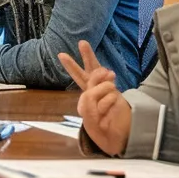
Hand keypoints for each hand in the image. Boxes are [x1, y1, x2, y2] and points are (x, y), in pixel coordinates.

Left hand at [56, 40, 130, 154]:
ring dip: (99, 80)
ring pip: (101, 75)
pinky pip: (108, 93)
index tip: (61, 54)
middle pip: (92, 69)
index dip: (71, 66)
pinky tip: (105, 108)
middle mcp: (98, 88)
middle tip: (82, 42)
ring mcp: (109, 89)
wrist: (116, 135)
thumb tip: (101, 87)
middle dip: (88, 55)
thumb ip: (89, 100)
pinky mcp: (117, 95)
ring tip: (103, 83)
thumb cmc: (100, 125)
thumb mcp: (87, 114)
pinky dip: (105, 101)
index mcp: (88, 92)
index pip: (79, 76)